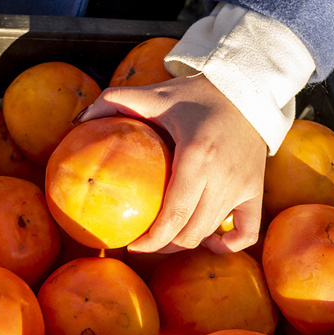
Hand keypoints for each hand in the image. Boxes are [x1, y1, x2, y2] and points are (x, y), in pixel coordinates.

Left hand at [79, 74, 266, 253]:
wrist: (247, 88)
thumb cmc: (194, 93)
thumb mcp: (154, 93)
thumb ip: (113, 102)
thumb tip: (77, 122)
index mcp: (196, 155)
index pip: (174, 214)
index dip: (152, 239)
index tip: (131, 245)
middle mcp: (223, 176)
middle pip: (190, 232)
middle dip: (163, 246)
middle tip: (142, 243)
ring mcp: (243, 186)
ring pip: (210, 232)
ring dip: (185, 242)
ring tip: (163, 239)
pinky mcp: (256, 190)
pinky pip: (247, 231)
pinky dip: (228, 245)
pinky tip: (210, 243)